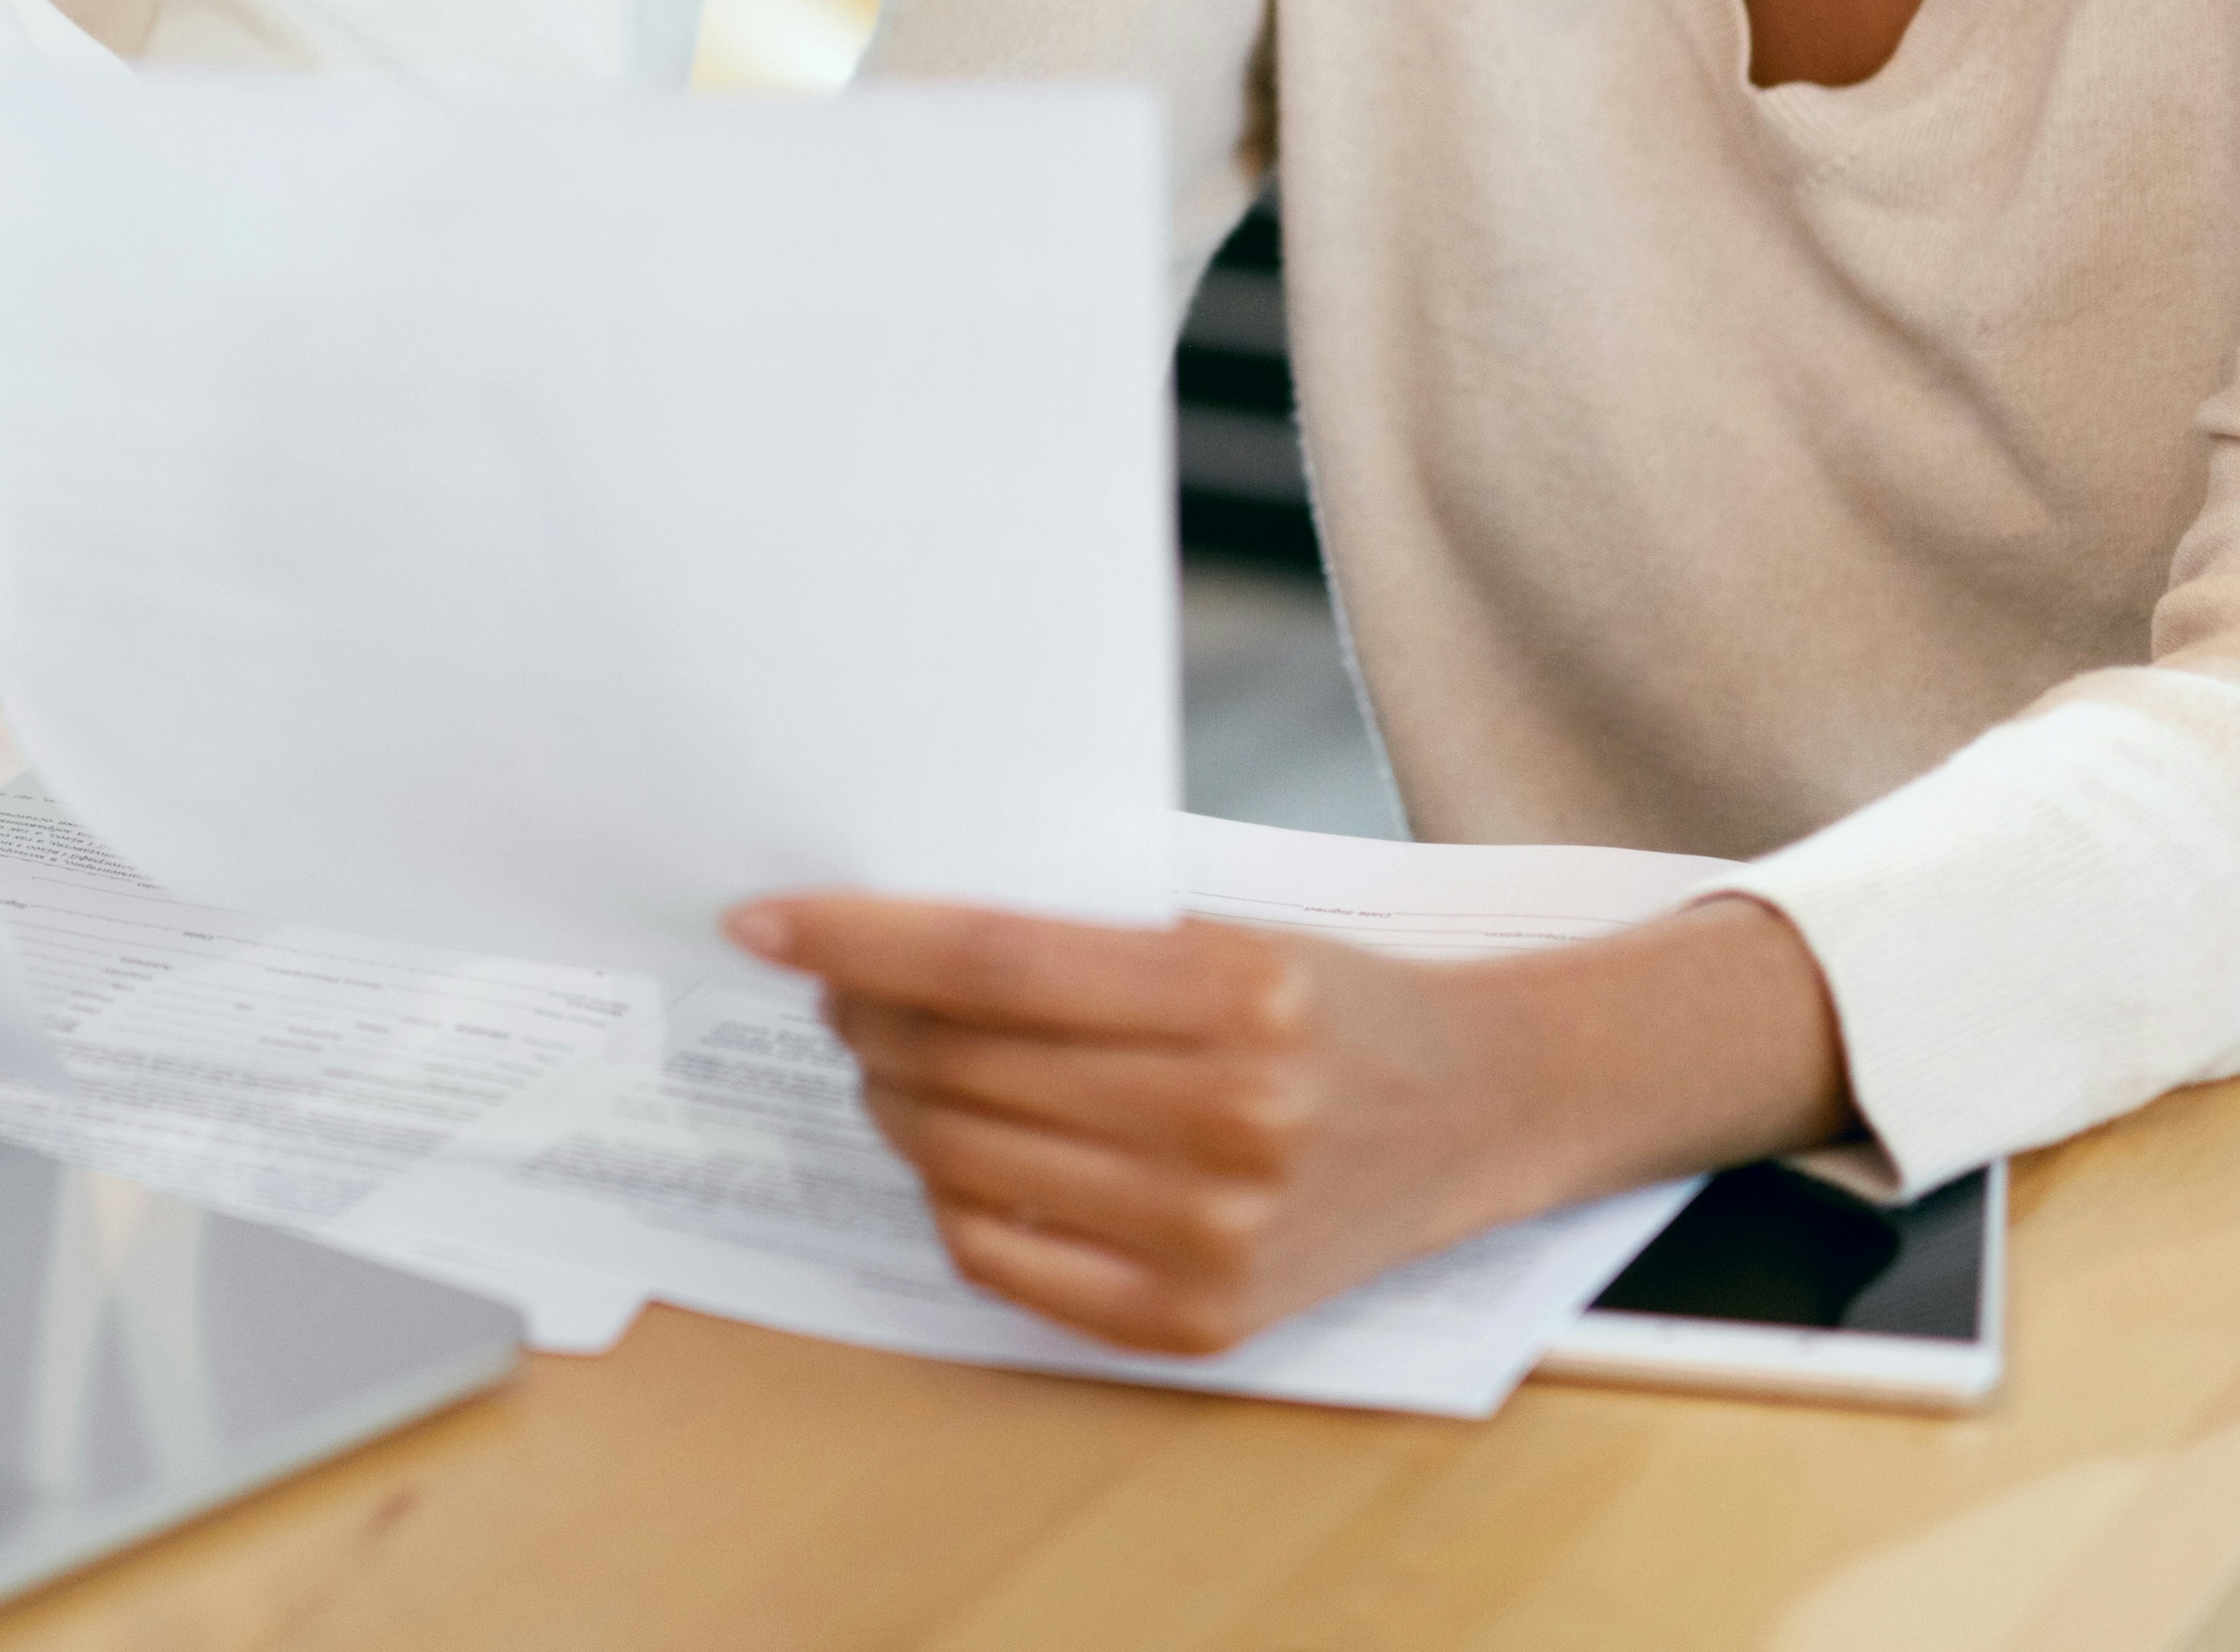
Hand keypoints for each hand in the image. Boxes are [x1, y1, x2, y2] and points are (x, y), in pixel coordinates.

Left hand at [727, 886, 1853, 1356]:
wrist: (1471, 1109)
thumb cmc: (1330, 997)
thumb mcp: (1225, 926)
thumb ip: (1077, 935)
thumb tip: (884, 935)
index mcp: (1239, 992)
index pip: (990, 961)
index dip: (861, 937)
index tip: (768, 919)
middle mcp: (1228, 1120)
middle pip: (962, 1063)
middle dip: (865, 1016)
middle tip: (838, 985)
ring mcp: (1212, 1233)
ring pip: (962, 1158)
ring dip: (892, 1101)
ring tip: (887, 1059)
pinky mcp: (1196, 1319)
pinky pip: (998, 1255)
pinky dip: (949, 1196)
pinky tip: (950, 1149)